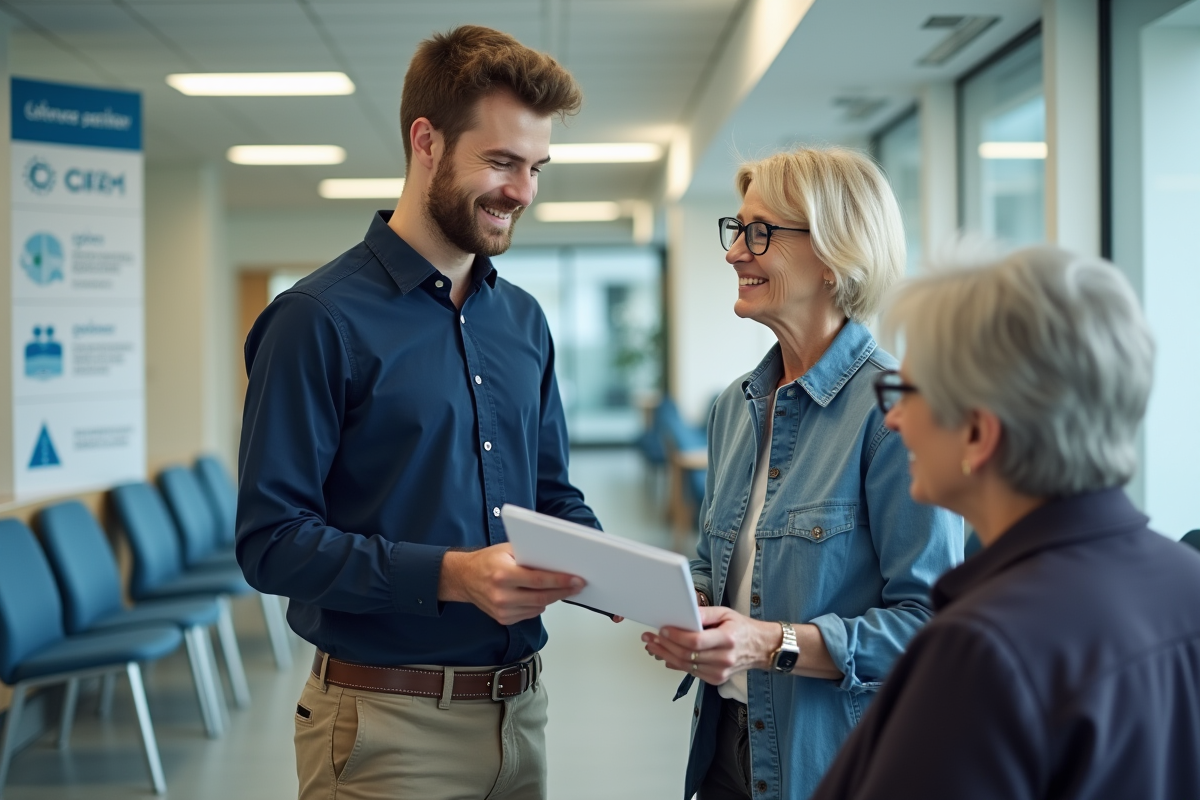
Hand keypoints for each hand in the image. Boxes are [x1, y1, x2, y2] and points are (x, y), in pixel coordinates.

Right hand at [438, 543, 583, 625]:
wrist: (464, 578)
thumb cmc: (486, 561)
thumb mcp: (507, 550)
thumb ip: (529, 555)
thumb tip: (556, 560)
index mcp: (502, 574)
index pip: (538, 580)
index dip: (560, 580)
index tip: (575, 579)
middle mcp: (501, 595)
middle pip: (541, 597)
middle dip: (563, 591)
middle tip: (577, 585)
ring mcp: (502, 610)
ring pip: (538, 608)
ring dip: (553, 598)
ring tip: (564, 589)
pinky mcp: (503, 619)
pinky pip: (529, 614)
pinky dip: (539, 605)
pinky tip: (542, 595)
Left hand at [641, 605, 781, 684]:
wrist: (761, 648)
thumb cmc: (743, 629)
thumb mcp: (725, 613)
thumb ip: (704, 614)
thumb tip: (683, 613)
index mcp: (727, 639)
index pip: (696, 641)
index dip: (676, 636)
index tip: (663, 630)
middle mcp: (724, 658)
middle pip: (687, 655)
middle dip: (664, 646)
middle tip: (650, 637)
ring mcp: (720, 672)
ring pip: (685, 666)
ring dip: (665, 656)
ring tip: (652, 646)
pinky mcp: (716, 679)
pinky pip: (691, 672)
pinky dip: (675, 664)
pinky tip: (665, 656)